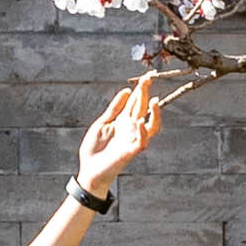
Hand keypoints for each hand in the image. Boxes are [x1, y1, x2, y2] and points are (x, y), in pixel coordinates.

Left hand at [75, 71, 165, 190]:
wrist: (89, 170)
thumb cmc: (95, 149)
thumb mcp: (102, 123)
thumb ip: (114, 108)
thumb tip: (126, 91)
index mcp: (123, 120)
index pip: (136, 101)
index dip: (141, 89)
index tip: (147, 76)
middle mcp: (131, 128)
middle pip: (143, 108)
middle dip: (146, 93)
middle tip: (149, 78)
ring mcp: (132, 140)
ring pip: (152, 126)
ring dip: (155, 114)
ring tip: (154, 101)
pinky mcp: (130, 152)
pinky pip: (142, 141)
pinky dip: (142, 131)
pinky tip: (140, 121)